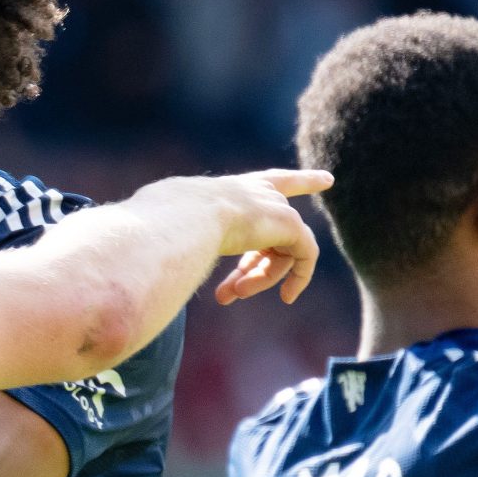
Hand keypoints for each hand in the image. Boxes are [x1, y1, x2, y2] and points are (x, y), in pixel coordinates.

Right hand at [167, 169, 332, 305]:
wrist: (183, 216)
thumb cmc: (164, 220)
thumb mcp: (169, 225)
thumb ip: (174, 237)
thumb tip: (148, 256)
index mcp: (229, 188)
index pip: (270, 181)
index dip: (300, 181)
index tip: (329, 179)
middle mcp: (257, 192)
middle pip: (274, 230)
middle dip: (256, 266)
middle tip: (231, 293)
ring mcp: (275, 206)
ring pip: (280, 252)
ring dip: (259, 279)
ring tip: (232, 295)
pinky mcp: (289, 224)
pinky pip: (304, 256)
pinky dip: (297, 278)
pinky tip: (287, 297)